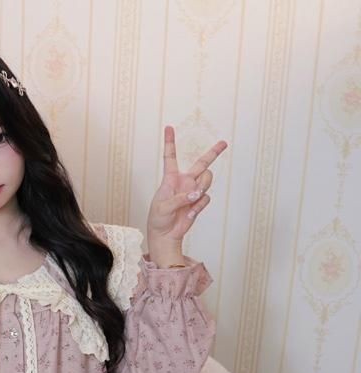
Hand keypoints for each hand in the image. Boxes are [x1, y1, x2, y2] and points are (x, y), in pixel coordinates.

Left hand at [146, 126, 227, 255]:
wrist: (165, 235)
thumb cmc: (158, 219)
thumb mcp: (163, 207)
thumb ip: (179, 198)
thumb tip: (195, 194)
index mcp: (170, 179)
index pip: (170, 157)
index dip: (169, 142)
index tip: (169, 127)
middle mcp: (184, 181)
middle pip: (202, 163)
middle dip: (214, 152)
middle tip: (224, 143)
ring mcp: (193, 191)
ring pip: (207, 180)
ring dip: (202, 188)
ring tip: (192, 199)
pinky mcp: (199, 202)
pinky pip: (205, 198)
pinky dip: (198, 206)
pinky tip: (189, 214)